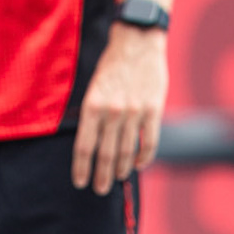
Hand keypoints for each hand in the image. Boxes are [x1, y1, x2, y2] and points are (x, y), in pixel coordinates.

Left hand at [72, 24, 166, 193]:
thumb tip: (91, 140)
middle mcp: (112, 112)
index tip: (80, 182)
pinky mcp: (153, 111)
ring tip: (117, 179)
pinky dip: (144, 157)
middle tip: (99, 190)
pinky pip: (149, 142)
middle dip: (101, 175)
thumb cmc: (111, 66)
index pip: (84, 145)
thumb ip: (93, 113)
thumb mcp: (94, 87)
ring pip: (127, 151)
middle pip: (106, 153)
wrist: (137, 43)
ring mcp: (134, 112)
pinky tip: (138, 164)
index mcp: (92, 105)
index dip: (81, 167)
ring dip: (121, 169)